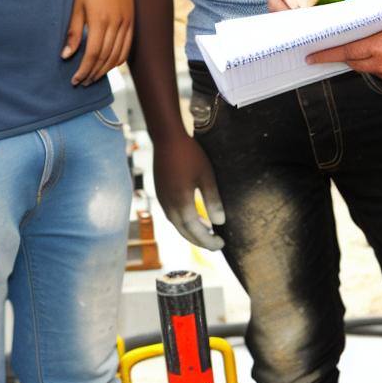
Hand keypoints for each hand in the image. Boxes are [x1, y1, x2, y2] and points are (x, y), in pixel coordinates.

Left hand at [63, 0, 133, 85]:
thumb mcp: (76, 5)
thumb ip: (72, 32)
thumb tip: (65, 56)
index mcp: (100, 20)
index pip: (93, 54)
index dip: (84, 69)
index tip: (75, 79)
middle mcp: (116, 24)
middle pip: (106, 58)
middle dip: (93, 73)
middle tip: (82, 82)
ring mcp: (127, 22)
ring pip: (118, 55)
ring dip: (105, 70)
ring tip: (93, 77)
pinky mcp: (132, 20)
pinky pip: (127, 47)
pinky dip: (118, 59)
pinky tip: (108, 64)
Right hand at [153, 133, 225, 250]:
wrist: (166, 137)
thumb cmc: (189, 155)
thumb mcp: (206, 177)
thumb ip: (212, 200)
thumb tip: (219, 222)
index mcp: (181, 203)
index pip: (195, 231)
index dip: (208, 241)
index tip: (221, 245)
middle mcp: (168, 204)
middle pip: (184, 231)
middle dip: (200, 240)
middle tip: (215, 245)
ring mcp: (162, 198)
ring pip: (176, 223)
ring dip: (190, 231)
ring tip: (206, 232)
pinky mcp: (159, 191)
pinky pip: (171, 214)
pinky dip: (182, 221)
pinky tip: (192, 216)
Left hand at [307, 5, 381, 82]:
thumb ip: (372, 25)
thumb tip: (356, 24)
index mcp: (377, 47)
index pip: (344, 53)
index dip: (325, 56)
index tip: (311, 58)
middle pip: (355, 63)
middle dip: (344, 58)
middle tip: (332, 52)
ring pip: (371, 69)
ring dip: (366, 61)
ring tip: (370, 49)